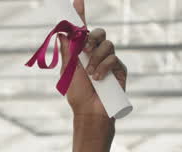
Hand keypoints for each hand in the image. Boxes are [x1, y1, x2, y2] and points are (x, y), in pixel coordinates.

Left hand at [62, 1, 127, 117]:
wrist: (91, 111)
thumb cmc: (77, 94)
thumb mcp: (68, 71)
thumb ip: (67, 52)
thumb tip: (61, 32)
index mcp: (82, 52)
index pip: (82, 29)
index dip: (80, 13)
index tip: (77, 0)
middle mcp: (96, 53)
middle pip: (98, 32)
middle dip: (91, 39)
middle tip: (84, 50)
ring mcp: (109, 60)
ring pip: (107, 44)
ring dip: (96, 58)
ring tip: (91, 74)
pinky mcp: (119, 69)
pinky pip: (113, 58)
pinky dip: (104, 66)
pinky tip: (99, 78)